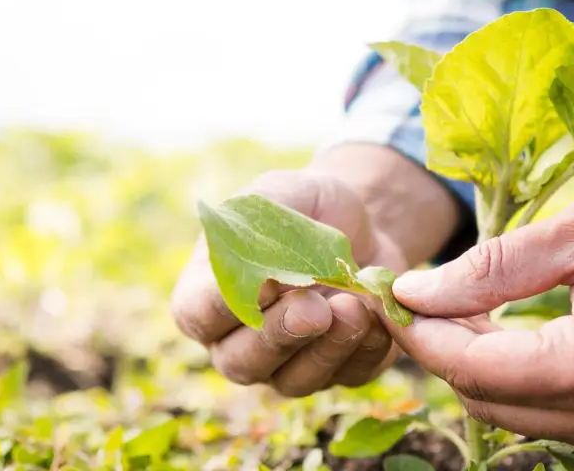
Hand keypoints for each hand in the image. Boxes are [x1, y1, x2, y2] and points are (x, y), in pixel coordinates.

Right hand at [171, 168, 407, 396]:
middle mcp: (239, 340)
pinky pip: (348, 375)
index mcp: (208, 294)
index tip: (263, 281)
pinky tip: (376, 315)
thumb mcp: (280, 193)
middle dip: (279, 335)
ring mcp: (287, 363)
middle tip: (314, 307)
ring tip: (353, 308)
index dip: (225, 306)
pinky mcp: (339, 370)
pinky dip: (365, 349)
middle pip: (242, 362)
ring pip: (294, 380)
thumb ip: (259, 226)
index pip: (198, 315)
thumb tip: (263, 278)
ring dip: (326, 349)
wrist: (364, 223)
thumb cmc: (306, 207)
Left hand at [382, 182, 573, 449]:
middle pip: (490, 404)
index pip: (472, 368)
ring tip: (471, 312)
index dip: (422, 333)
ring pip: (525, 419)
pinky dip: (533, 384)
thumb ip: (494, 267)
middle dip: (447, 353)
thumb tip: (416, 290)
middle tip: (426, 300)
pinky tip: (527, 335)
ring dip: (487, 371)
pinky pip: (567, 420)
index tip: (393, 296)